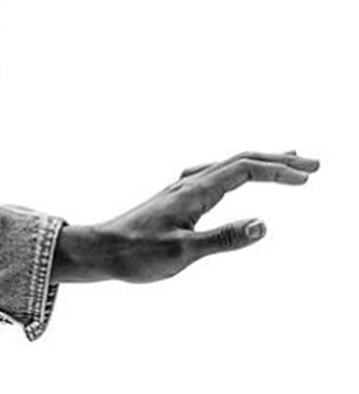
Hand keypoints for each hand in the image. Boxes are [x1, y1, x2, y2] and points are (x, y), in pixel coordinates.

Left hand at [53, 150, 318, 283]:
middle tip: (313, 165)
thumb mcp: (182, 252)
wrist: (100, 250)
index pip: (244, 169)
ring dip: (259, 162)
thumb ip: (223, 239)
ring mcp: (181, 189)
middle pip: (239, 160)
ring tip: (285, 161)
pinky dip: (237, 170)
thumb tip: (263, 225)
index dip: (278, 171)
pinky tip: (235, 176)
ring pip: (227, 165)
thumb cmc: (136, 254)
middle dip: (277, 160)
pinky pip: (214, 174)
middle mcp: (188, 184)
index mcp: (194, 192)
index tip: (308, 178)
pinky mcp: (176, 199)